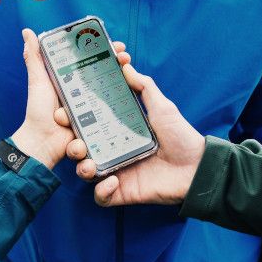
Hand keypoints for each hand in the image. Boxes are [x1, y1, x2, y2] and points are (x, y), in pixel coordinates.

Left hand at [11, 29, 128, 169]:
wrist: (43, 142)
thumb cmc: (38, 110)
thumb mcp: (38, 81)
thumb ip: (34, 58)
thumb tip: (27, 31)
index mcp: (72, 78)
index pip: (93, 59)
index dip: (106, 50)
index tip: (118, 46)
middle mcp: (84, 90)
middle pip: (107, 73)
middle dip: (119, 64)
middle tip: (126, 58)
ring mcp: (92, 106)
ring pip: (113, 91)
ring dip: (124, 82)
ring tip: (129, 73)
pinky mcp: (98, 121)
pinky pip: (111, 112)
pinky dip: (120, 105)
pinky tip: (128, 95)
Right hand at [67, 57, 204, 206]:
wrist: (198, 167)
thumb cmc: (181, 136)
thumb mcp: (162, 106)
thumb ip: (143, 87)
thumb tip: (126, 65)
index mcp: (117, 129)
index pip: (88, 123)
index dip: (73, 117)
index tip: (64, 109)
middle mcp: (113, 149)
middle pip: (80, 147)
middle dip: (70, 144)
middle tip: (74, 140)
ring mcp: (116, 171)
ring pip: (85, 171)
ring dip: (81, 167)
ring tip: (88, 162)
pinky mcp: (122, 192)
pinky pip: (102, 196)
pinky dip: (102, 190)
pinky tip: (113, 181)